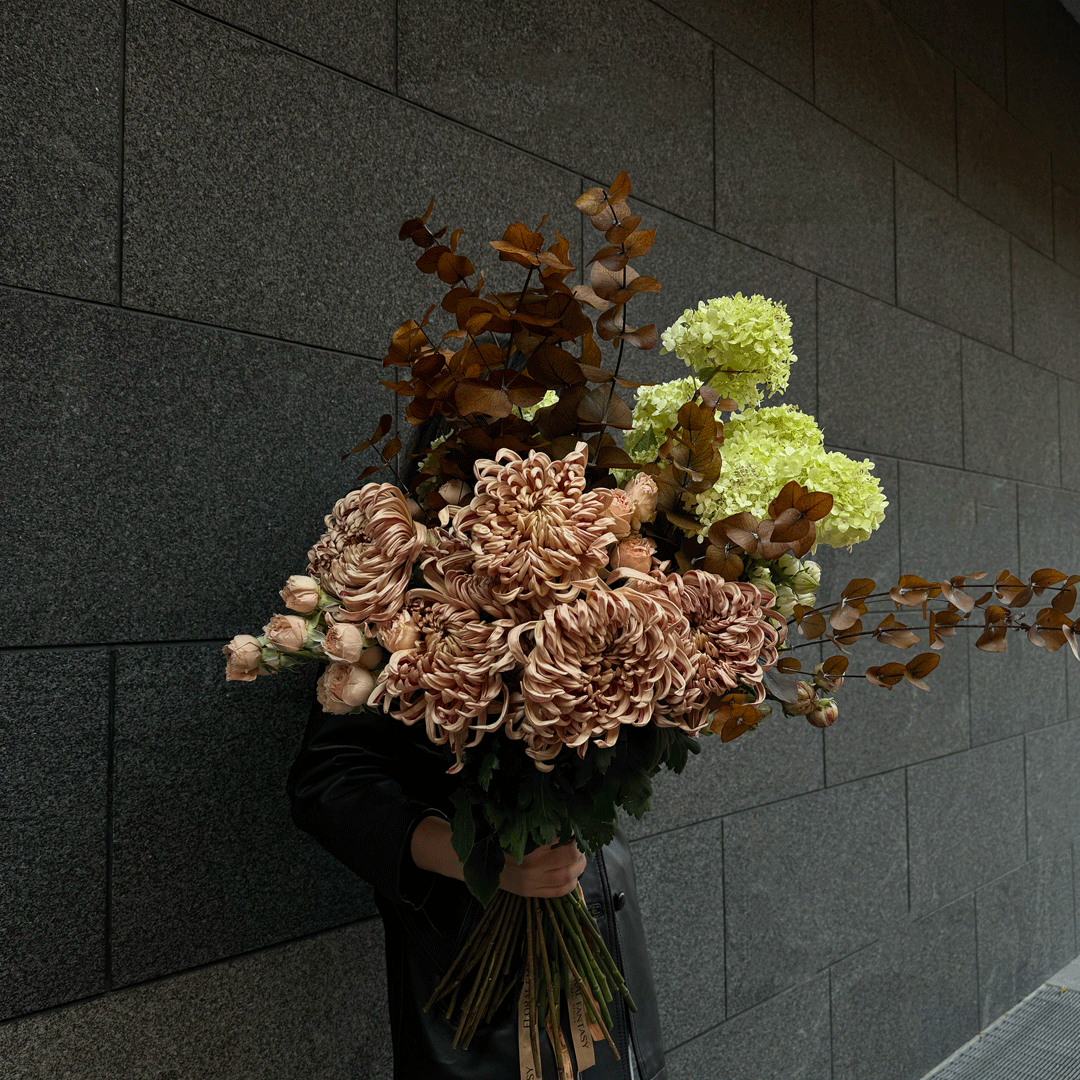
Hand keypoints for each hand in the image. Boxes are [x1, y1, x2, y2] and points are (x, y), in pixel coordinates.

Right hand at [411, 817, 585, 896]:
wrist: (473, 863)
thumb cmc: (494, 839)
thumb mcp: (513, 828)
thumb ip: (535, 826)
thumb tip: (561, 818)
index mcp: (527, 846)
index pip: (561, 838)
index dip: (571, 831)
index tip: (572, 826)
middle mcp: (533, 866)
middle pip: (570, 857)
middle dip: (579, 848)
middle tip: (578, 842)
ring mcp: (533, 883)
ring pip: (569, 876)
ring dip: (579, 865)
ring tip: (578, 857)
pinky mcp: (532, 894)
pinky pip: (561, 891)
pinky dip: (572, 882)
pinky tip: (571, 873)